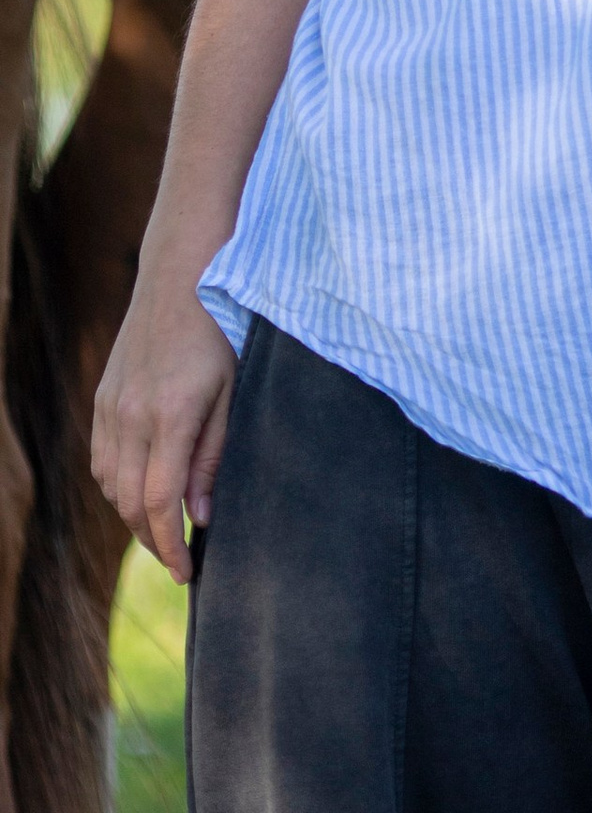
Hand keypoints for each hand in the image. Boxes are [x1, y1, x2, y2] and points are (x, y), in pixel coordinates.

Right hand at [92, 265, 238, 581]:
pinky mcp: (102, 398)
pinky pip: (100, 460)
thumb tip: (201, 515)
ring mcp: (110, 407)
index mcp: (170, 416)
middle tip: (179, 559)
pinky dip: (117, 485)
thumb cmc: (222, 329)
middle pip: (128, 504)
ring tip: (164, 529)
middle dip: (152, 540)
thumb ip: (214, 455)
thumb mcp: (234, 390)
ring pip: (109, 486)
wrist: (182, 274)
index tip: (187, 572)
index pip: (158, 504)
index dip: (169, 547)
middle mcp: (131, 416)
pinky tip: (141, 488)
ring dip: (132, 516)